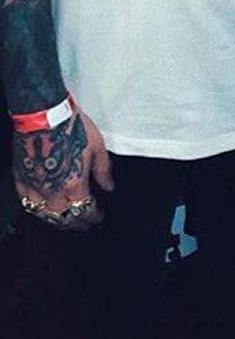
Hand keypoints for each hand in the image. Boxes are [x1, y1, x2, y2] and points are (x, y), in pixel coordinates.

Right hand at [13, 108, 112, 230]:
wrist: (45, 115)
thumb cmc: (71, 127)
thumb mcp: (97, 146)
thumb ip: (103, 170)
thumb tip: (108, 186)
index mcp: (74, 184)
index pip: (85, 211)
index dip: (94, 217)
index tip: (98, 216)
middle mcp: (53, 191)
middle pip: (66, 218)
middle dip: (78, 223)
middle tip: (85, 223)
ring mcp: (35, 187)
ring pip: (46, 215)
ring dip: (58, 221)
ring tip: (67, 221)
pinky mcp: (21, 180)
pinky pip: (28, 203)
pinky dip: (38, 210)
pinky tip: (44, 209)